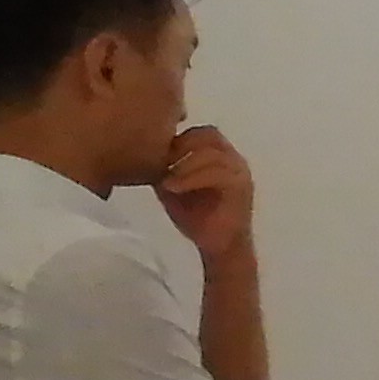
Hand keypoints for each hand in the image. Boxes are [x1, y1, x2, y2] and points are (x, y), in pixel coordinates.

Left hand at [152, 125, 256, 256]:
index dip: (178, 137)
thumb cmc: (197, 218)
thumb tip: (138, 155)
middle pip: (209, 135)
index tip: (154, 152)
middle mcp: (234, 159)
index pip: (200, 132)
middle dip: (182, 145)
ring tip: (164, 177)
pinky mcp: (241, 187)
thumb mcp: (173, 187)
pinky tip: (172, 187)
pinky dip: (191, 178)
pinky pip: (216, 173)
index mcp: (220, 156)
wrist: (219, 247)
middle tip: (159, 160)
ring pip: (211, 153)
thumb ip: (163, 169)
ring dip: (184, 163)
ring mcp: (240, 172)